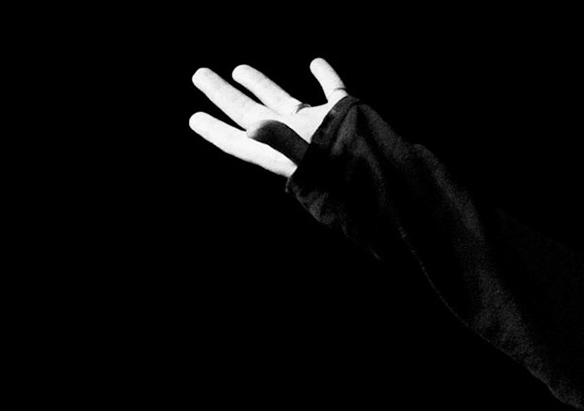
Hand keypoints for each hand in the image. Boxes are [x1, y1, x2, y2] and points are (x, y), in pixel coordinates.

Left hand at [189, 59, 348, 177]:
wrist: (390, 175)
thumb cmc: (348, 172)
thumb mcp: (309, 157)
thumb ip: (279, 141)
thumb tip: (249, 130)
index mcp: (280, 151)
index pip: (239, 140)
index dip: (215, 130)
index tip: (193, 118)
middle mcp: (294, 137)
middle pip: (250, 112)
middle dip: (224, 95)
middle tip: (199, 75)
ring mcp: (318, 125)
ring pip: (283, 100)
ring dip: (261, 85)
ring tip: (238, 69)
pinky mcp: (345, 114)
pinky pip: (331, 90)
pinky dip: (324, 75)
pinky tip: (315, 63)